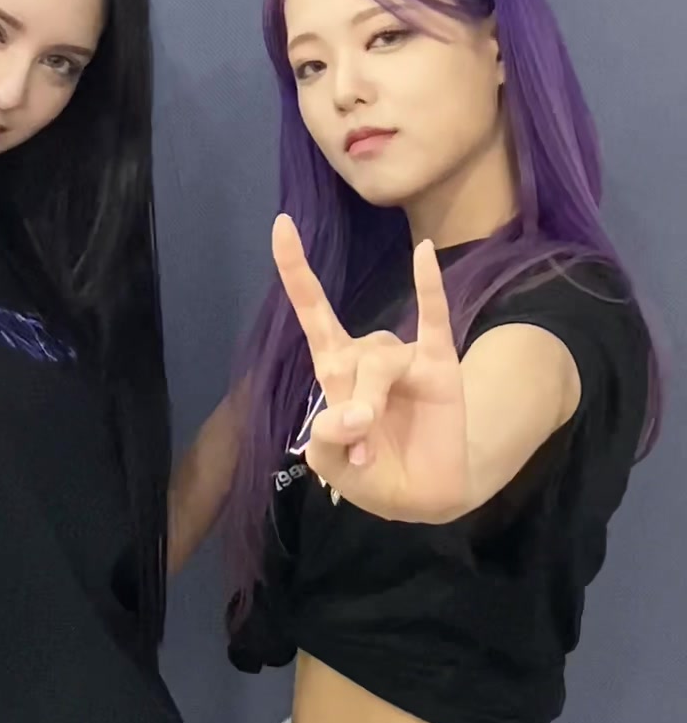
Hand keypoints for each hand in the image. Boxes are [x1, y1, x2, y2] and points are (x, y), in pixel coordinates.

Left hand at [272, 215, 468, 522]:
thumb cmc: (371, 474)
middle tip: (359, 447)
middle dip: (352, 400)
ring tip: (373, 439)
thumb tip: (356, 414)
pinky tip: (423, 254)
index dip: (296, 270)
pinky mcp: (440, 365)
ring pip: (383, 357)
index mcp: (336, 370)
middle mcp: (369, 356)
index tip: (281, 225)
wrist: (423, 497)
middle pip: (353, 355)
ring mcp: (407, 358)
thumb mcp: (332, 464)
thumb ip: (327, 439)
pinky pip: (434, 318)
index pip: (313, 310)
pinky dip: (429, 286)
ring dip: (374, 395)